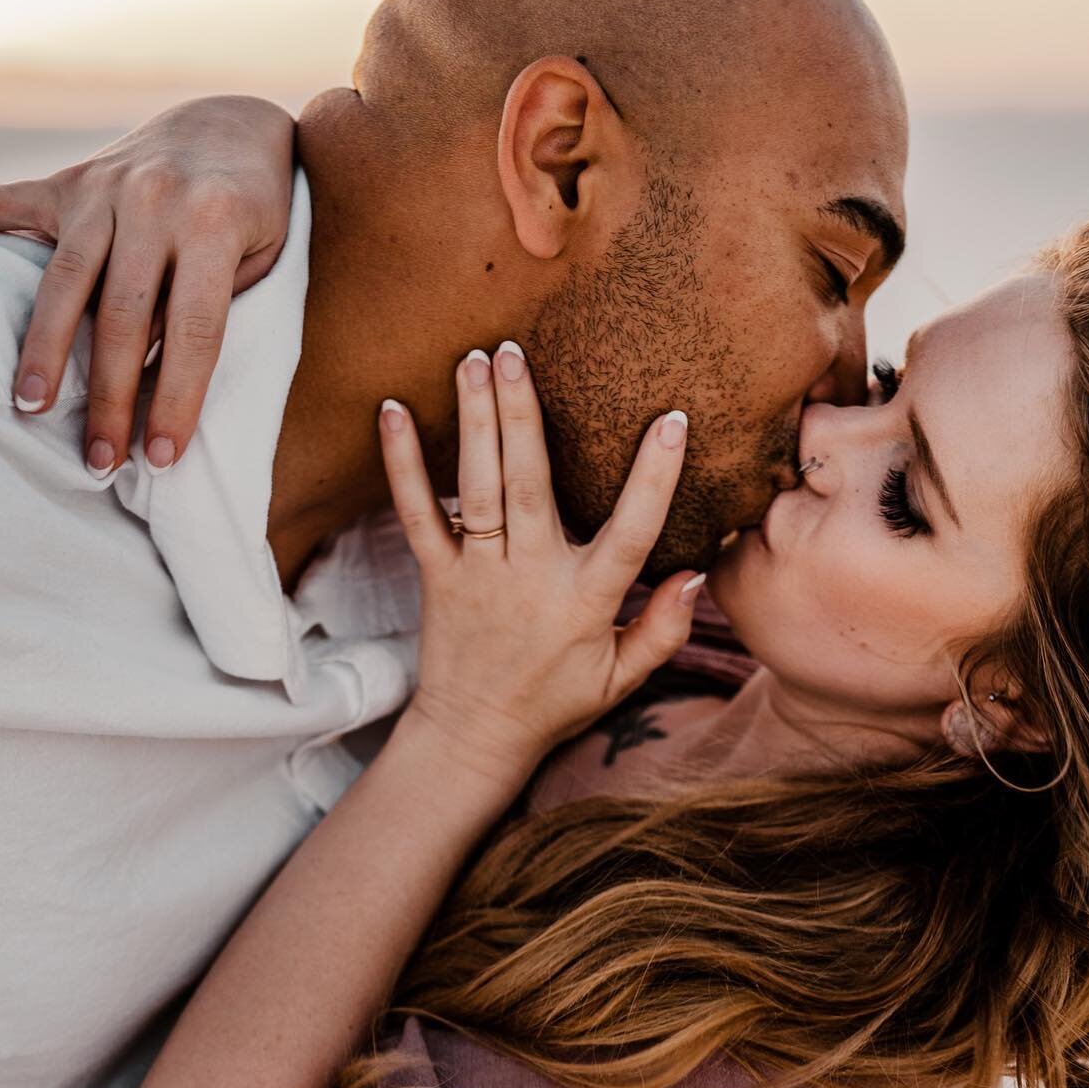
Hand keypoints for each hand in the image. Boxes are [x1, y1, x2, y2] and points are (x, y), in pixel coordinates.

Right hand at [0, 96, 295, 475]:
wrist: (234, 128)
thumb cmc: (258, 212)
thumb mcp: (264, 256)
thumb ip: (215, 304)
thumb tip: (159, 374)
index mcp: (213, 222)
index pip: (194, 329)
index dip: (177, 397)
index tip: (162, 456)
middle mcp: (152, 200)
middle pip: (122, 317)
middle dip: (108, 396)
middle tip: (98, 460)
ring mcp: (104, 189)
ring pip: (66, 282)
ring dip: (44, 349)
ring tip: (28, 403)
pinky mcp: (68, 184)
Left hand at [379, 340, 704, 782]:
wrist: (473, 736)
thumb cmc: (554, 703)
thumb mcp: (622, 679)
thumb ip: (662, 629)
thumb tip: (696, 572)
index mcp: (585, 601)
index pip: (630, 532)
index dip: (653, 479)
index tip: (670, 422)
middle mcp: (530, 579)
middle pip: (529, 486)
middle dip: (524, 415)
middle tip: (517, 351)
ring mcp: (478, 574)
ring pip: (478, 488)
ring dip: (476, 421)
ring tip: (474, 359)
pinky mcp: (436, 576)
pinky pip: (417, 514)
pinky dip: (402, 464)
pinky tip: (392, 411)